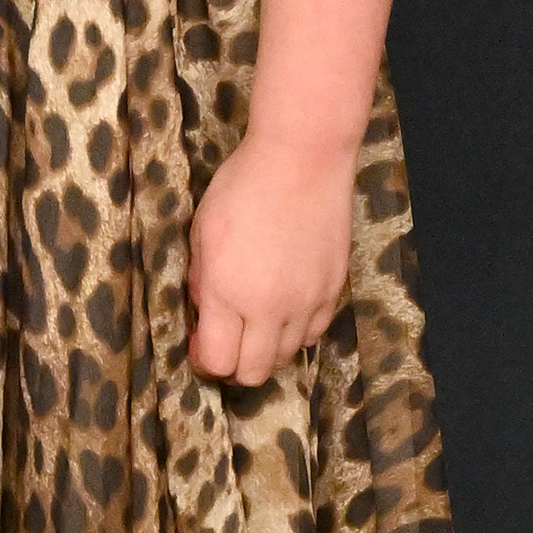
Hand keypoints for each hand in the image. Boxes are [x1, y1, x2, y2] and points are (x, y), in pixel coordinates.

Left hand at [186, 128, 357, 387]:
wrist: (302, 160)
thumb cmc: (242, 185)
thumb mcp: (202, 229)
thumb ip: (199, 277)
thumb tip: (202, 306)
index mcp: (227, 292)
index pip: (217, 362)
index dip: (203, 360)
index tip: (199, 341)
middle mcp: (269, 309)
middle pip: (254, 373)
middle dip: (234, 366)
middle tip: (227, 340)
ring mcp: (306, 303)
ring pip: (287, 357)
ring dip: (268, 349)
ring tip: (257, 321)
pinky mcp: (334, 291)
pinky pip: (315, 332)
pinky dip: (297, 331)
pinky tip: (286, 307)